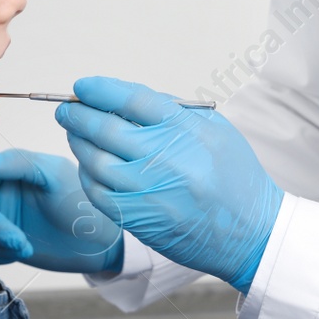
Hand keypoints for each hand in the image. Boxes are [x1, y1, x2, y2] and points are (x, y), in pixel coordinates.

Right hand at [0, 148, 124, 272]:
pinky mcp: (6, 239)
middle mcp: (5, 190)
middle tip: (16, 240)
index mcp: (14, 168)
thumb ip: (18, 162)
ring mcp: (4, 215)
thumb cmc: (83, 205)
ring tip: (24, 246)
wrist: (99, 245)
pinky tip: (21, 251)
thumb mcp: (53, 175)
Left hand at [54, 77, 282, 293]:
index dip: (101, 89)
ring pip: (94, 159)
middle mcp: (165, 158)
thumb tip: (125, 99)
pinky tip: (88, 165)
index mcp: (186, 130)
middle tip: (66, 108)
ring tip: (74, 133)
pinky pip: (98, 191)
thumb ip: (174, 111)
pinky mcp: (138, 218)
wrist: (251, 232)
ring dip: (78, 143)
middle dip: (78, 114)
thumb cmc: (235, 177)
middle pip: (105, 127)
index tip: (83, 86)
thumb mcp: (216, 130)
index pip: (132, 98)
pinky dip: (87, 174)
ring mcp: (148, 190)